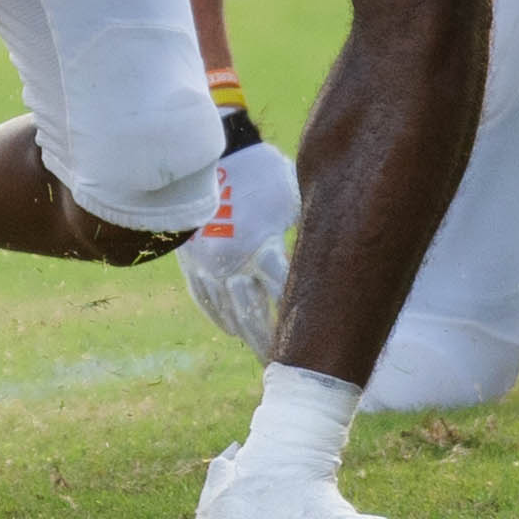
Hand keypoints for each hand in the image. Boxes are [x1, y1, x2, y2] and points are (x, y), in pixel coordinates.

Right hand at [177, 140, 296, 358]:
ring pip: (227, 311)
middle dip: (269, 342)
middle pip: (253, 313)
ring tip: (262, 355)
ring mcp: (208, 263)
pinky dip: (218, 317)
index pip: (283, 292)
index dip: (296, 317)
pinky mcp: (190, 260)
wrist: (210, 152)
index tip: (312, 340)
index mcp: (262, 246)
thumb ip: (304, 230)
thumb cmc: (260, 170)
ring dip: (245, 334)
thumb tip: (328, 257)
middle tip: (285, 366)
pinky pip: (204, 298)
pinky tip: (231, 330)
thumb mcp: (290, 198)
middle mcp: (233, 261)